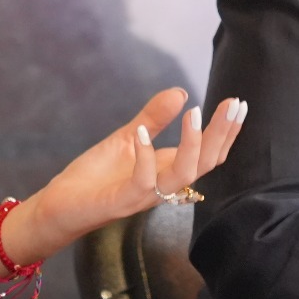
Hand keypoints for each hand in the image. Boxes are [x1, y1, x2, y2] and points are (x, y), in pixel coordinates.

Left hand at [2, 89, 247, 264]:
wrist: (59, 206)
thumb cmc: (95, 177)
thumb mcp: (127, 138)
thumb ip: (153, 118)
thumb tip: (181, 91)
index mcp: (167, 170)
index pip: (209, 154)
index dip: (226, 132)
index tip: (238, 103)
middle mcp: (163, 185)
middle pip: (206, 164)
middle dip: (222, 134)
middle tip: (232, 104)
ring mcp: (144, 195)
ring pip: (183, 175)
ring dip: (192, 144)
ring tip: (194, 112)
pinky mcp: (121, 202)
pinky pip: (142, 183)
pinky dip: (145, 155)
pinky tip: (141, 131)